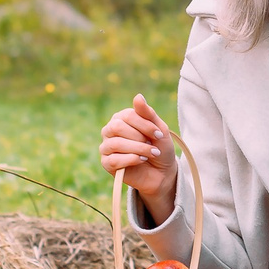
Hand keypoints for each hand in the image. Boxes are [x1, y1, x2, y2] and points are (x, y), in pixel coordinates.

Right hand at [99, 94, 177, 222]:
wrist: (162, 172)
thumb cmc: (159, 147)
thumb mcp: (159, 129)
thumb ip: (148, 113)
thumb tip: (138, 96)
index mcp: (122, 118)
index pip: (128, 115)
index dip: (145, 125)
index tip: (159, 134)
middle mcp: (110, 130)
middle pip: (117, 127)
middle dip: (139, 137)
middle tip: (152, 145)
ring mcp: (107, 147)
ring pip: (115, 143)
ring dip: (138, 149)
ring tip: (151, 153)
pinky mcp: (107, 163)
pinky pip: (114, 160)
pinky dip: (131, 159)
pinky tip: (141, 160)